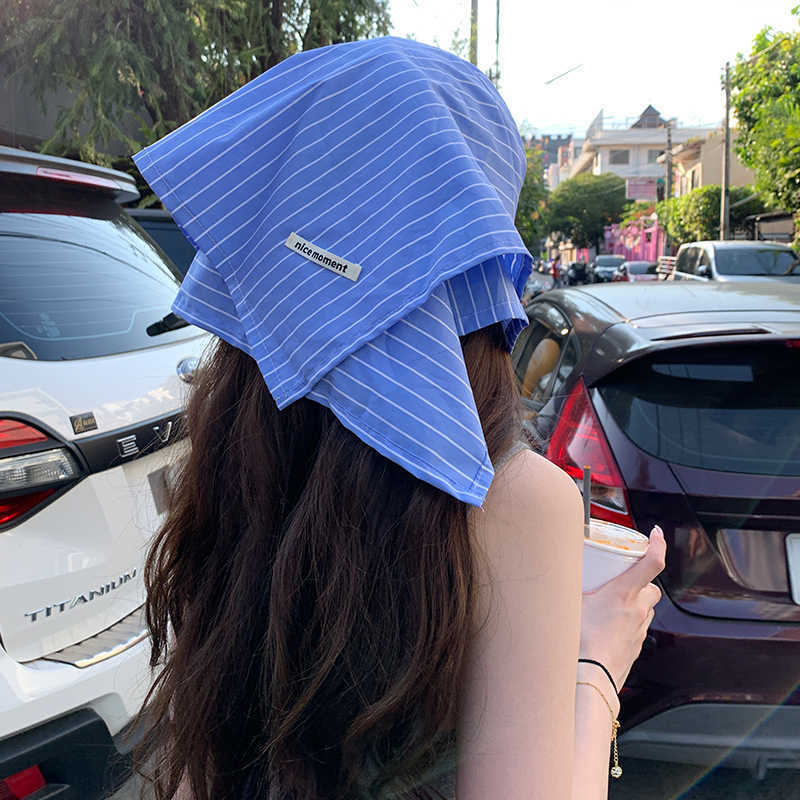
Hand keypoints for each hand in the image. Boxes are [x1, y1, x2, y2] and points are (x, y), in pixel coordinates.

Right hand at [579, 526, 665, 691]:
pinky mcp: (635, 649)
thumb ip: (566, 585)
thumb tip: (555, 570)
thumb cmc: (577, 643)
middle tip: (621, 578)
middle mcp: (637, 612)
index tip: (656, 533)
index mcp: (624, 594)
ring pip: (646, 610)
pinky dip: (628, 623)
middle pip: (651, 588)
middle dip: (640, 581)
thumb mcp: (569, 603)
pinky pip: (637, 629)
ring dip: (635, 603)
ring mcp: (638, 632)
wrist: (588, 680)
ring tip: (612, 605)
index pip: (652, 562)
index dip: (658, 544)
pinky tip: (608, 628)